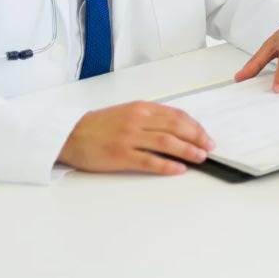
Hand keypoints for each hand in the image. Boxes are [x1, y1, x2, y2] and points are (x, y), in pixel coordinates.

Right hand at [57, 101, 214, 175]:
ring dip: (187, 150)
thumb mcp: (128, 113)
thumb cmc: (99, 125)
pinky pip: (149, 160)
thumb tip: (179, 131)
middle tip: (209, 147)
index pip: (177, 115)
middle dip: (197, 137)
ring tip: (200, 157)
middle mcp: (137, 120)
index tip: (206, 136)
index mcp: (142, 108)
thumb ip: (152, 119)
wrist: (69, 135)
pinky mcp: (120, 155)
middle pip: (176, 127)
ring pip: (166, 143)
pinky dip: (167, 165)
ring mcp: (128, 137)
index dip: (195, 127)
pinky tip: (179, 169)